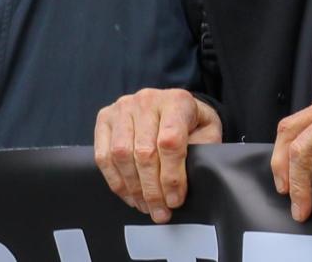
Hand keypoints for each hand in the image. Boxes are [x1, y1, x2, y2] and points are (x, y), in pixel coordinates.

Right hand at [94, 88, 222, 223]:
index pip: (170, 142)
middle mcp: (148, 100)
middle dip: (152, 189)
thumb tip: (185, 182)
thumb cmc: (193, 123)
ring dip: (133, 188)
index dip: (171, 176)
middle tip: (160, 212)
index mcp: (178, 101)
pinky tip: (129, 195)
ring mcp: (123, 107)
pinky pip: (103, 156)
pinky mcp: (105, 118)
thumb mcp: (208, 132)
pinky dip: (115, 181)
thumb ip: (202, 151)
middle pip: (144, 152)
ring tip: (145, 207)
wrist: (174, 106)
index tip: (175, 200)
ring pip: (121, 156)